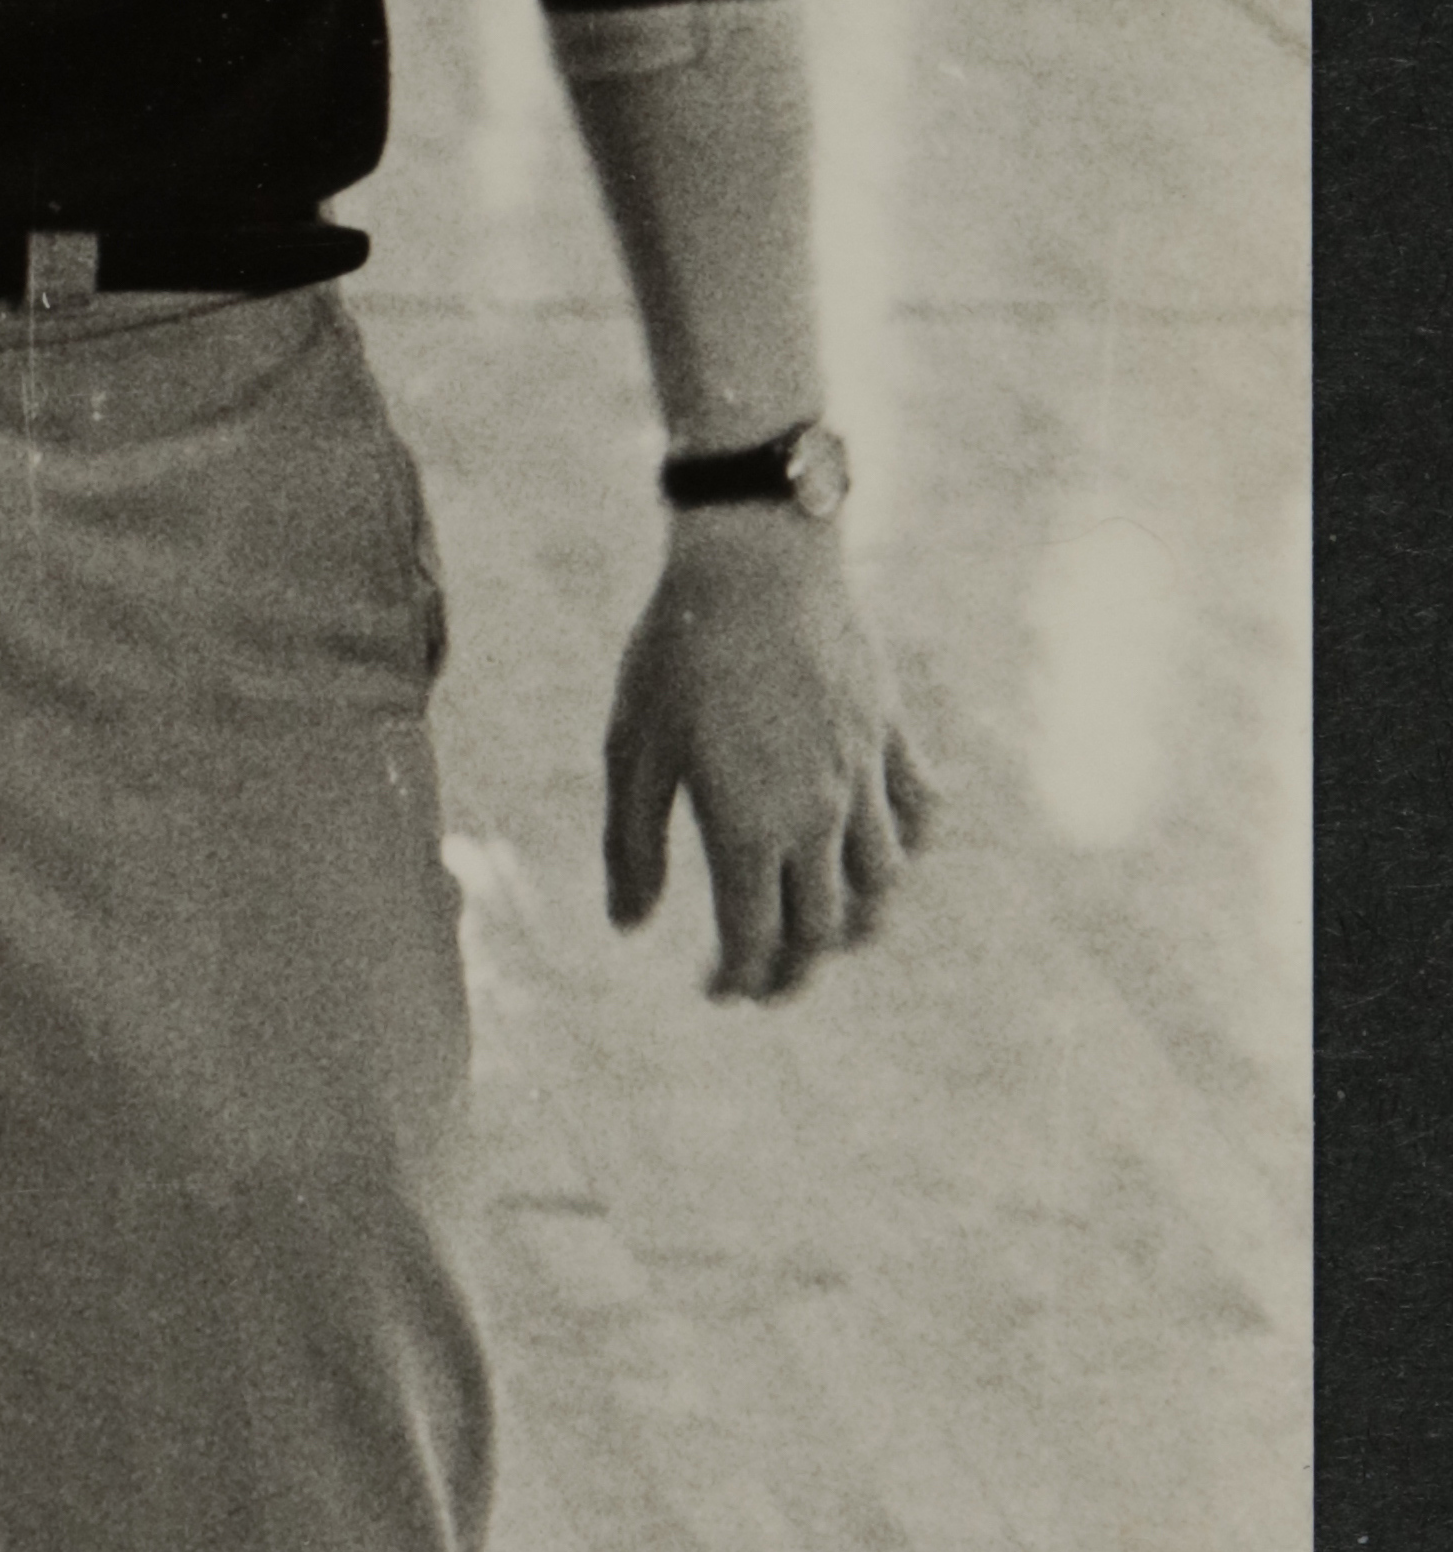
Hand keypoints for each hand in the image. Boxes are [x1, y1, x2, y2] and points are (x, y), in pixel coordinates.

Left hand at [599, 527, 933, 999]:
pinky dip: (909, 846)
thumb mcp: (632, 751)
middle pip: (824, 928)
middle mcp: (820, 814)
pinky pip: (920, 810)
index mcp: (749, 827)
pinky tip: (884, 851)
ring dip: (857, 925)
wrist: (756, 559)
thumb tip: (631, 926)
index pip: (755, 939)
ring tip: (826, 936)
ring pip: (884, 883)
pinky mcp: (891, 731)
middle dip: (795, 971)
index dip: (738, 979)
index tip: (718, 992)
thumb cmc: (678, 653)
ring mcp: (865, 773)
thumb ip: (632, 845)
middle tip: (765, 985)